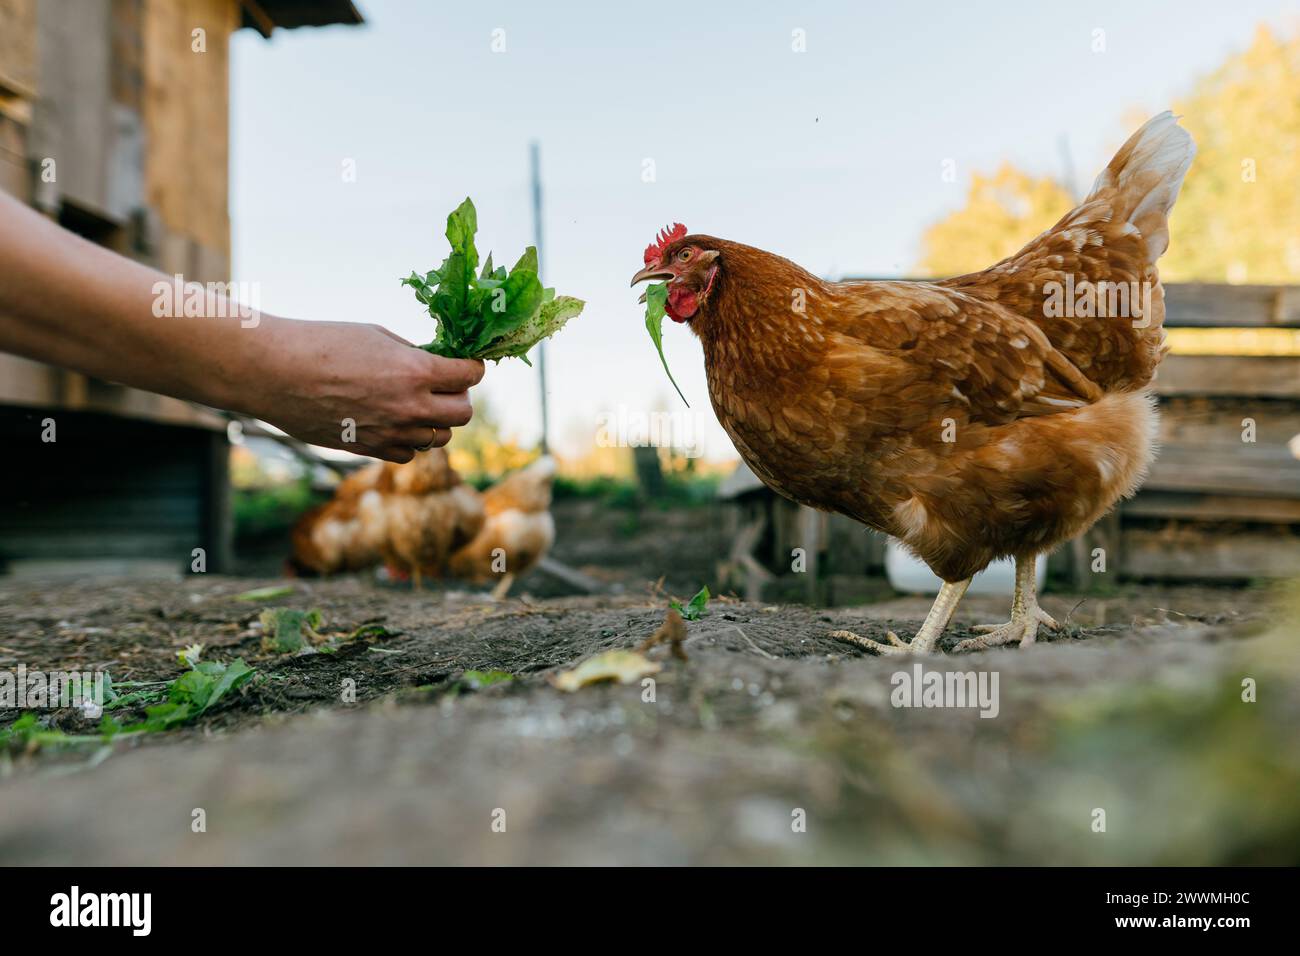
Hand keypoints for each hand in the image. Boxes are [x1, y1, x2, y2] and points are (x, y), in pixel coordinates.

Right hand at [251, 318, 483, 461]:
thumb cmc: (322, 343)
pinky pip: (409, 453)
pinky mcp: (370, 449)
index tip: (467, 365)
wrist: (274, 372)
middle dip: (459, 398)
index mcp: (415, 372)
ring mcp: (391, 433)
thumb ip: (413, 355)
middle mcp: (410, 407)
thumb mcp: (377, 336)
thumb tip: (438, 364)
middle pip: (463, 414)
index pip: (469, 376)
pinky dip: (410, 439)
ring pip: (439, 439)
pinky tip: (395, 421)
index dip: (472, 368)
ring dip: (436, 421)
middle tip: (446, 386)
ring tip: (418, 404)